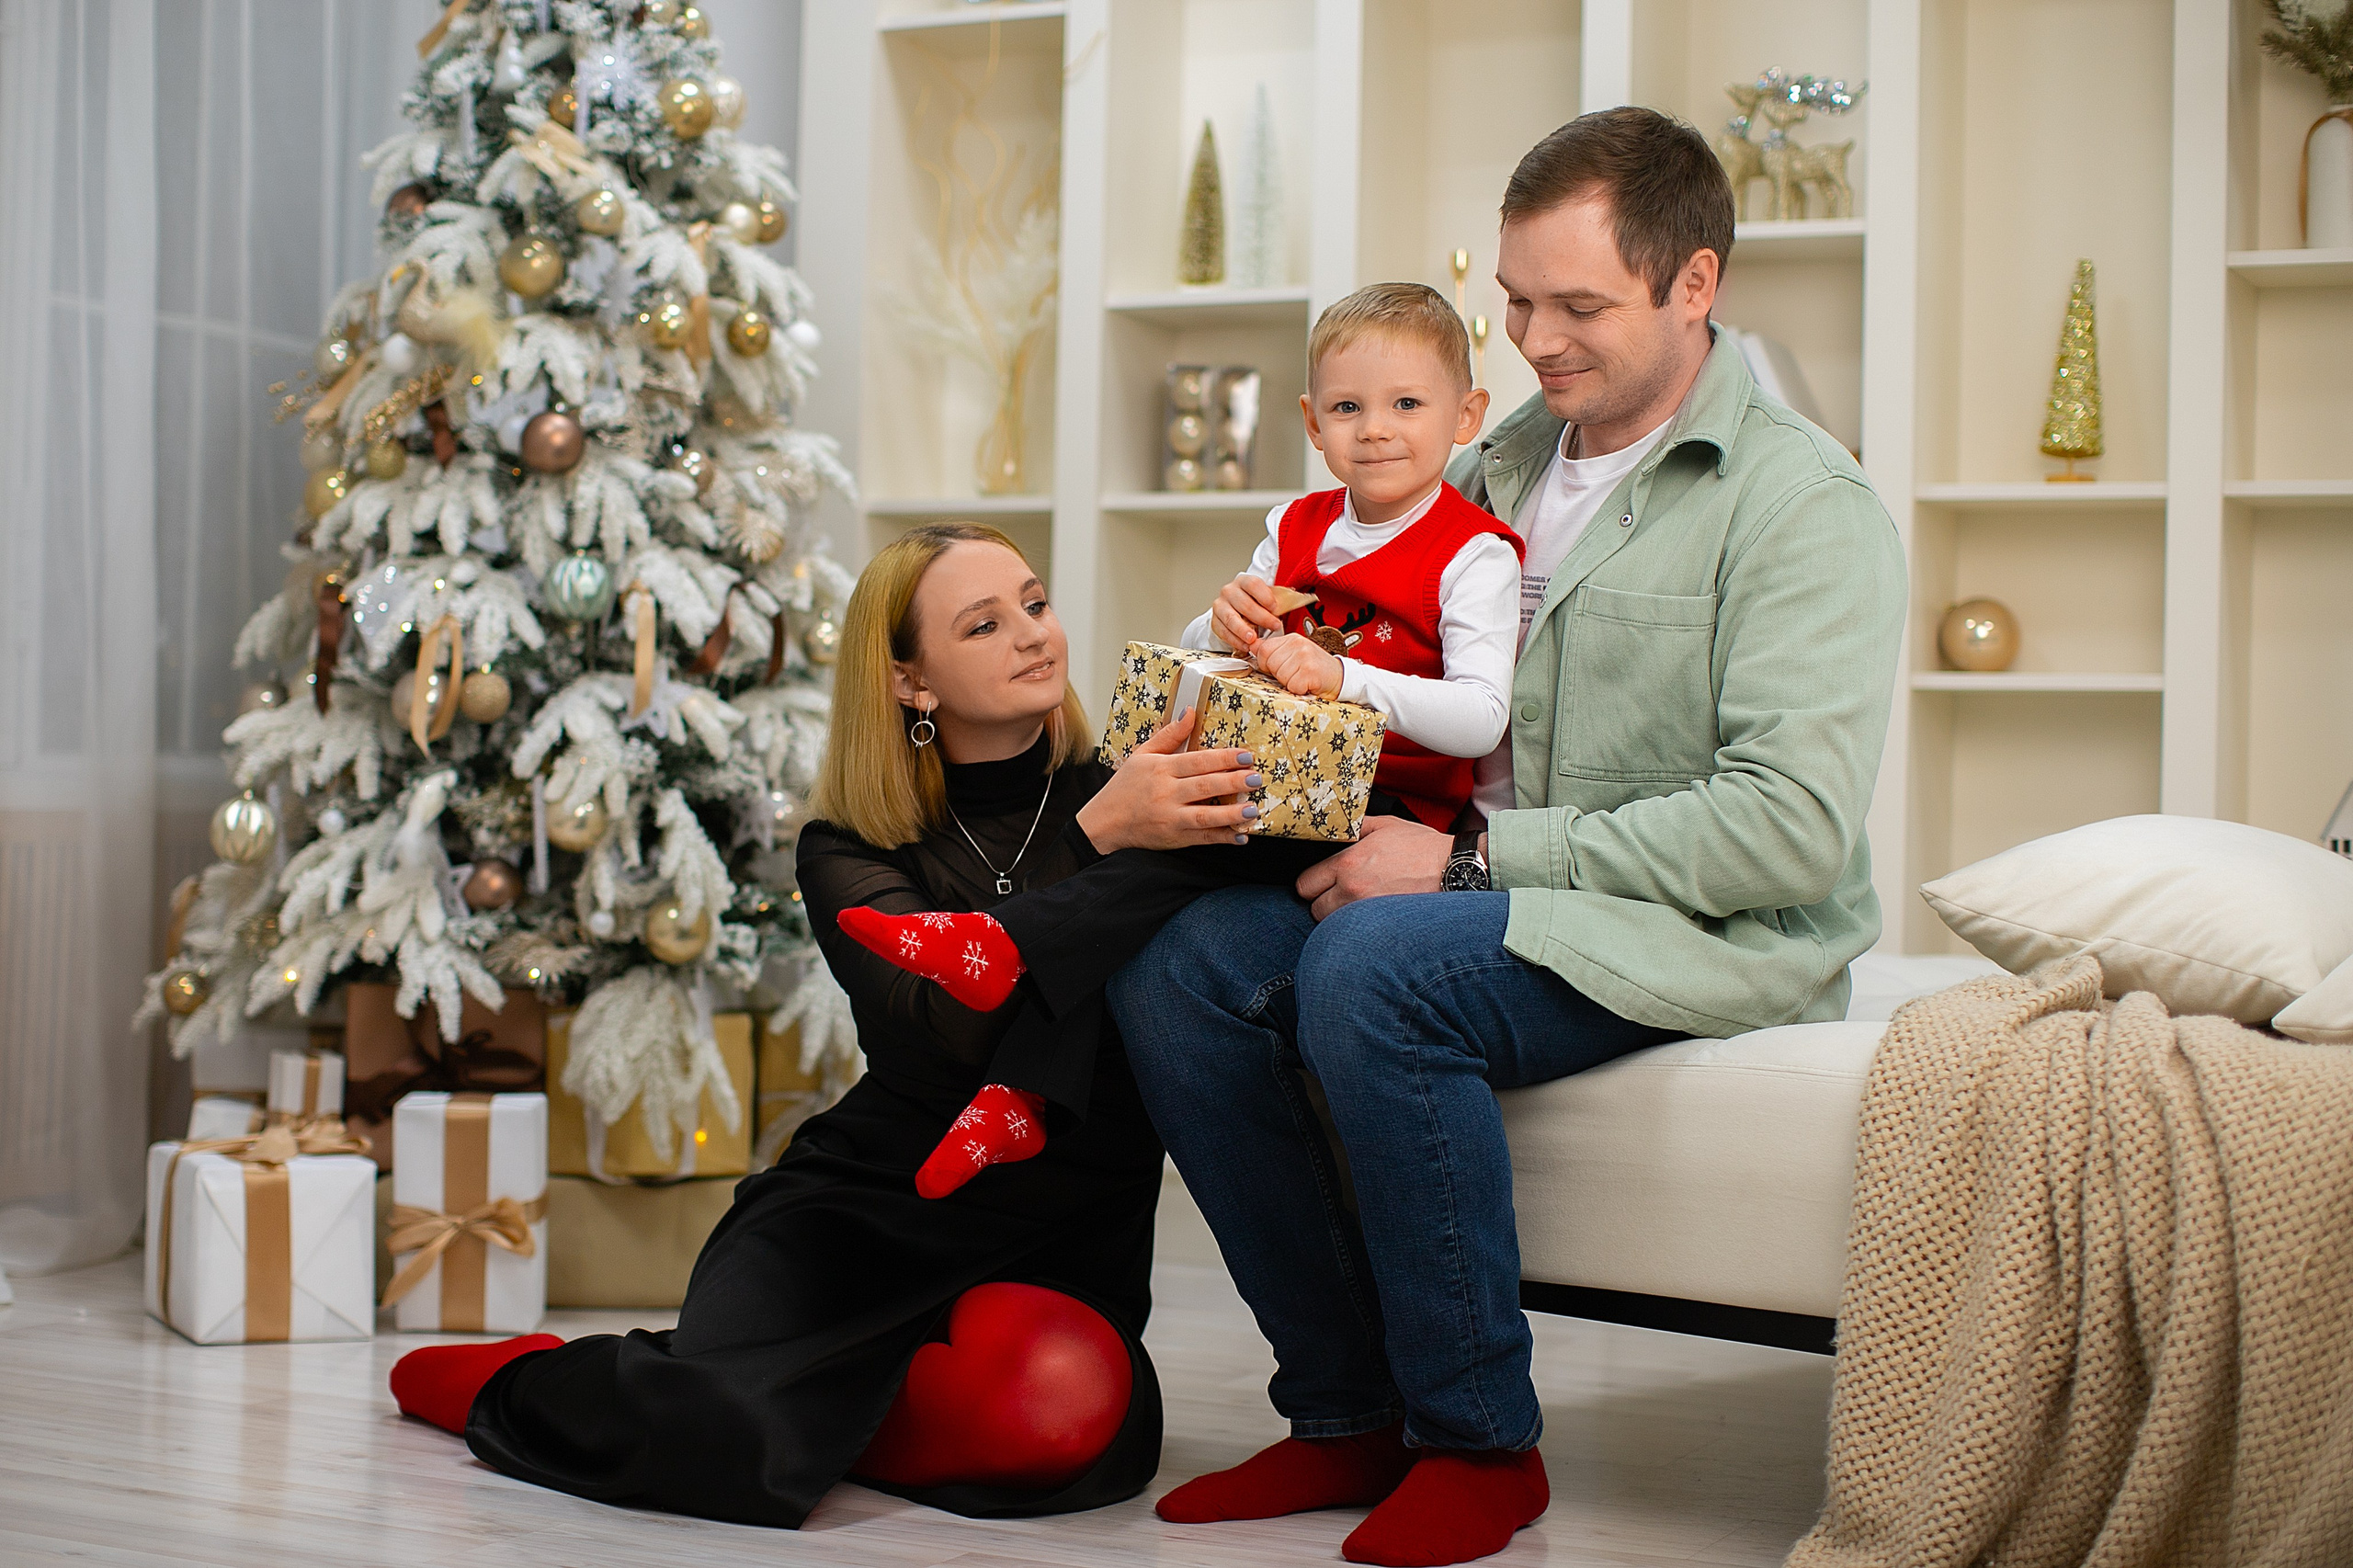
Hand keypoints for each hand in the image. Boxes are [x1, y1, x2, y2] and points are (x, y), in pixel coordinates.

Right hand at [1075, 706, 1263, 851]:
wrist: (1104, 823)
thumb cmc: (1124, 787)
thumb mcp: (1142, 755)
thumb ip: (1169, 735)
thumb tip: (1190, 712)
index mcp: (1161, 769)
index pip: (1197, 761)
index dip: (1223, 758)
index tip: (1246, 755)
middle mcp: (1166, 793)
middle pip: (1205, 785)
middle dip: (1233, 781)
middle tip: (1256, 777)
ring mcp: (1171, 817)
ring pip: (1206, 815)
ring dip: (1231, 813)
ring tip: (1253, 808)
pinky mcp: (1174, 837)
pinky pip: (1202, 838)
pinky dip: (1222, 837)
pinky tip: (1240, 835)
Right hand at [1210, 574, 1283, 652]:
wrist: (1235, 610)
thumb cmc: (1254, 603)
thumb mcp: (1266, 597)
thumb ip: (1276, 599)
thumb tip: (1295, 601)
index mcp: (1244, 582)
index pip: (1253, 584)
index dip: (1265, 596)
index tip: (1275, 608)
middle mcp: (1229, 591)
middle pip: (1244, 603)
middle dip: (1261, 617)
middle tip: (1274, 626)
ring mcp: (1220, 606)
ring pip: (1230, 618)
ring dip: (1243, 630)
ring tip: (1253, 638)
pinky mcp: (1215, 621)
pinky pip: (1223, 632)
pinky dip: (1235, 640)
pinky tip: (1245, 645)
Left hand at [1250, 632, 1341, 697]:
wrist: (1340, 678)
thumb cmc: (1314, 669)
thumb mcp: (1293, 655)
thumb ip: (1273, 651)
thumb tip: (1251, 645)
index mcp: (1291, 639)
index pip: (1263, 650)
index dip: (1267, 664)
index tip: (1281, 667)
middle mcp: (1298, 644)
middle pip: (1270, 664)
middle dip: (1279, 675)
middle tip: (1295, 674)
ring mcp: (1304, 657)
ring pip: (1280, 676)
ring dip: (1290, 683)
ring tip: (1302, 678)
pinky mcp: (1310, 672)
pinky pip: (1291, 686)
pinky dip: (1299, 690)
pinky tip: (1308, 684)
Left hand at [1295, 814, 1451, 919]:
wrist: (1454, 868)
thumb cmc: (1423, 847)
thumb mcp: (1385, 825)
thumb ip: (1355, 827)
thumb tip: (1337, 828)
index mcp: (1348, 862)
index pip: (1305, 884)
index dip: (1313, 883)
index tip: (1323, 881)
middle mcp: (1352, 889)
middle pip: (1314, 909)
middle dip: (1324, 902)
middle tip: (1340, 894)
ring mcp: (1367, 911)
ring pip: (1333, 925)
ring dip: (1340, 918)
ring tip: (1358, 905)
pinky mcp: (1382, 927)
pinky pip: (1356, 934)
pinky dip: (1358, 928)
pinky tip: (1370, 917)